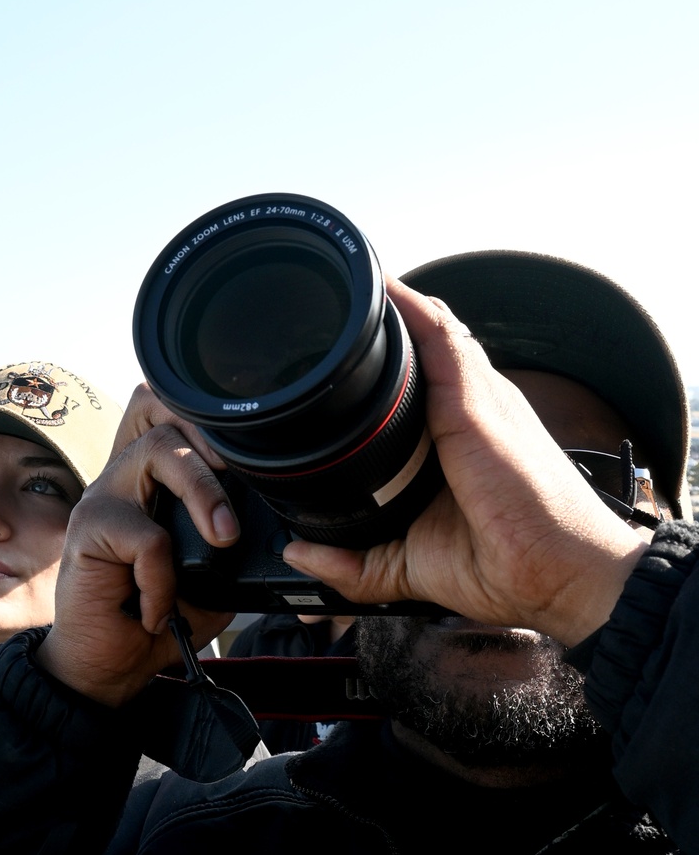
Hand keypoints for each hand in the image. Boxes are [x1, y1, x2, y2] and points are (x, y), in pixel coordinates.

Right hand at [38, 387, 237, 704]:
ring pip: (159, 453)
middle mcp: (127, 478)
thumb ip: (232, 546)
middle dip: (217, 463)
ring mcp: (104, 497)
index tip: (256, 467)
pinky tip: (155, 610)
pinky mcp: (87, 528)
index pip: (180, 418)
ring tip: (220, 544)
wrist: (111, 669)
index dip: (217, 428)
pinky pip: (147, 535)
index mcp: (155, 482)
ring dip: (202, 495)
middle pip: (171, 422)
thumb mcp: (213, 582)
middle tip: (237, 522)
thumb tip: (275, 530)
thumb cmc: (158, 622)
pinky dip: (162, 579)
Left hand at [283, 279, 650, 645]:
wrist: (556, 575)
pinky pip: (438, 334)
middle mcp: (468, 409)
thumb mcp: (407, 567)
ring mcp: (475, 397)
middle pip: (419, 348)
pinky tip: (375, 285)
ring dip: (388, 304)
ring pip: (428, 328)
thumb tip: (297, 553)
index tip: (329, 357)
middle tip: (322, 308)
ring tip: (342, 279)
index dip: (376, 366)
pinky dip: (407, 308)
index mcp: (453, 441)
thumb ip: (351, 563)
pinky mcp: (475, 398)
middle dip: (377, 326)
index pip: (412, 384)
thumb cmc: (503, 567)